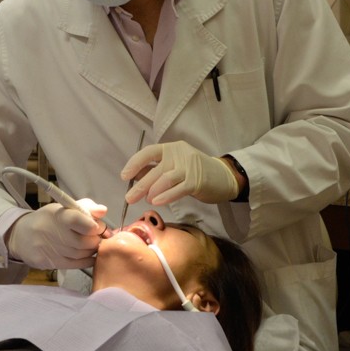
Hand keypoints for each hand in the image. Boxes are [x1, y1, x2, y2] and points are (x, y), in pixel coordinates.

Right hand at [6, 200, 108, 268]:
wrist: (22, 235)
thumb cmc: (49, 219)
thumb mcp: (64, 208)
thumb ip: (86, 207)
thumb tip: (103, 210)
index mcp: (57, 215)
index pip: (78, 220)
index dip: (93, 225)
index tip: (97, 226)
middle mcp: (52, 232)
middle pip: (83, 241)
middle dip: (96, 239)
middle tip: (98, 237)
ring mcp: (50, 249)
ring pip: (81, 254)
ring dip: (92, 250)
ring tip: (91, 244)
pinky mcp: (49, 262)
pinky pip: (76, 264)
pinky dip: (87, 260)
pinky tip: (89, 255)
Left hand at [121, 142, 238, 205]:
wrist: (224, 177)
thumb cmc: (196, 173)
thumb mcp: (175, 166)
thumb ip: (156, 169)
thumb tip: (134, 176)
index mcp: (172, 148)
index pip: (149, 152)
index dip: (135, 163)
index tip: (124, 176)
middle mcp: (180, 154)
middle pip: (155, 169)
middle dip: (140, 185)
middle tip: (129, 197)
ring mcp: (189, 166)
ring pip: (165, 179)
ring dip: (152, 191)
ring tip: (146, 200)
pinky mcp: (197, 181)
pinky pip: (177, 189)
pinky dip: (165, 196)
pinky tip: (157, 202)